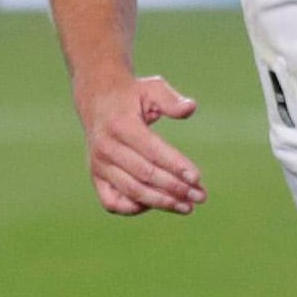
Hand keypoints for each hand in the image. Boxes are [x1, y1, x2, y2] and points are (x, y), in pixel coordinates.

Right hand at [78, 74, 203, 215]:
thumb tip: (191, 108)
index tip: (197, 177)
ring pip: (132, 191)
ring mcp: (98, 164)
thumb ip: (171, 100)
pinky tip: (158, 204)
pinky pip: (112, 203)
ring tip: (187, 207)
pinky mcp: (96, 176)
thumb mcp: (152, 88)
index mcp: (121, 124)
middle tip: (200, 196)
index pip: (152, 151)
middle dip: (175, 188)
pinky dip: (134, 208)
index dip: (175, 165)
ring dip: (162, 202)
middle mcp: (106, 147)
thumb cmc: (132, 95)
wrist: (98, 100)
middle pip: (145, 174)